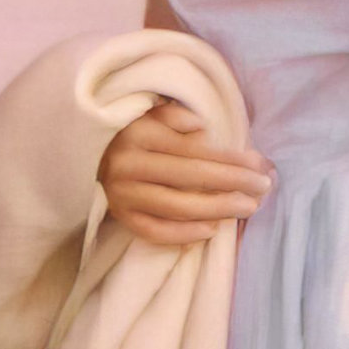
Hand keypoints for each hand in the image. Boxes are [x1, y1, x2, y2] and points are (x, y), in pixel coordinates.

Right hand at [99, 98, 272, 249]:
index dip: (231, 159)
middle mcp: (129, 165)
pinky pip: (154, 231)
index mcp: (140, 134)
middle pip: (190, 178)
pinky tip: (211, 230)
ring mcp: (122, 194)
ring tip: (246, 208)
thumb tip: (203, 130)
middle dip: (233, 184)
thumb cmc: (130, 130)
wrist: (84, 153)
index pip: (194, 151)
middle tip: (263, 188)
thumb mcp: (148, 113)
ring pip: (176, 207)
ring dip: (216, 210)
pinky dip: (183, 235)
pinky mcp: (119, 216)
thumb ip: (175, 117)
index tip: (260, 164)